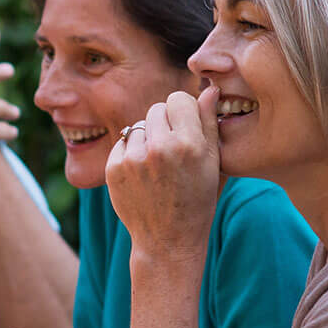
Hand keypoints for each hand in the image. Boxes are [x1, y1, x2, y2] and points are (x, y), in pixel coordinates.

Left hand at [105, 87, 222, 267]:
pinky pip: (123, 142)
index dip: (184, 111)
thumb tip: (209, 89)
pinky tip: (143, 173)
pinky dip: (131, 152)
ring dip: (148, 137)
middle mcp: (159, 148)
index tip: (186, 127)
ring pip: (139, 125)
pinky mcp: (113, 168)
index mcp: (188, 144)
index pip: (179, 98)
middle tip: (173, 148)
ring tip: (159, 164)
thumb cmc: (198, 200)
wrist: (168, 239)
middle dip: (165, 123)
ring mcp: (133, 159)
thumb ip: (209, 123)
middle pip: (157, 108)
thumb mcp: (213, 163)